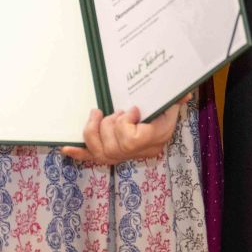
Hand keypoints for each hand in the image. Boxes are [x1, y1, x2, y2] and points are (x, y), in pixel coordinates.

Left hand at [60, 96, 187, 165]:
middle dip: (109, 125)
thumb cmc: (164, 106)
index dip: (125, 124)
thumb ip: (176, 97)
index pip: (132, 140)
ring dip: (95, 130)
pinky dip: (79, 153)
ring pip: (101, 152)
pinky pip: (92, 157)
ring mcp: (125, 155)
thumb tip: (185, 94)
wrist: (162, 118)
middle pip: (113, 147)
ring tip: (99, 115)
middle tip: (116, 112)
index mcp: (156, 138)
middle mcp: (140, 151)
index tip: (131, 109)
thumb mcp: (171, 100)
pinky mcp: (111, 154)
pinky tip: (66, 148)